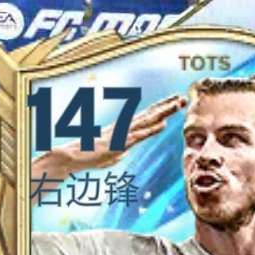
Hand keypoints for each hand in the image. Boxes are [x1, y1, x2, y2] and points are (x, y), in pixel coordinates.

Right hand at [31, 93, 184, 177]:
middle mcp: (124, 127)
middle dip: (167, 106)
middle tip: (182, 98)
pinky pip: (138, 135)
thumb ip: (119, 151)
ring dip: (164, 113)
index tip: (173, 101)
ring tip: (178, 105)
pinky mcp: (119, 143)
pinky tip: (163, 125)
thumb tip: (125, 152)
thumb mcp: (109, 155)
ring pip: (147, 121)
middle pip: (150, 114)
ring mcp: (122, 134)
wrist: (72, 156)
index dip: (160, 108)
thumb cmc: (88, 157)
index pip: (145, 116)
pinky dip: (152, 130)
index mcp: (123, 129)